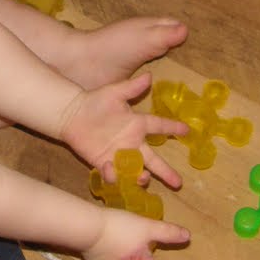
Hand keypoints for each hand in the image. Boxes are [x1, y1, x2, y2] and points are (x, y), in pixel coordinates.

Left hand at [60, 74, 188, 189]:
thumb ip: (132, 87)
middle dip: (166, 171)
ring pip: (135, 171)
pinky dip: (114, 176)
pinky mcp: (104, 162)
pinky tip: (111, 170)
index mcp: (137, 124)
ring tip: (144, 178)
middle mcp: (131, 142)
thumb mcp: (114, 92)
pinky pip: (113, 174)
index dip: (173, 128)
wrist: (72, 114)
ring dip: (141, 177)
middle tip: (178, 183)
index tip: (188, 131)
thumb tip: (149, 76)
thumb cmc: (94, 101)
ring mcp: (119, 155)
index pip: (159, 126)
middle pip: (153, 160)